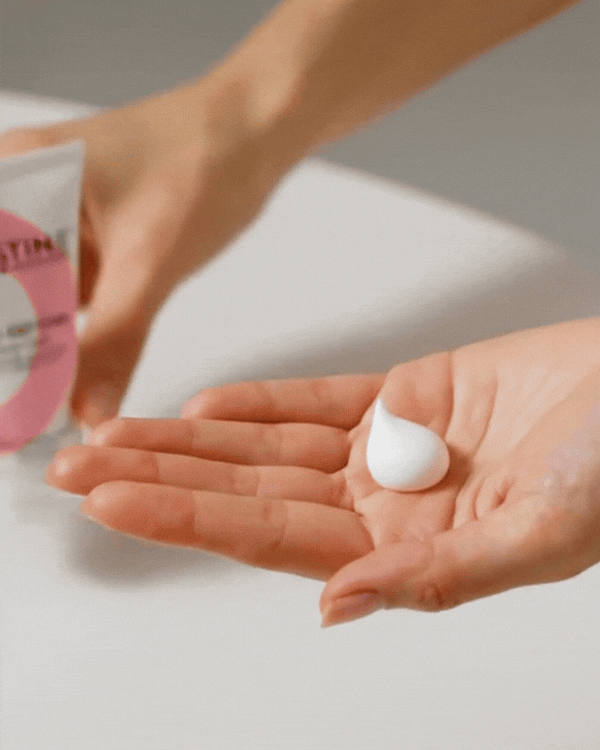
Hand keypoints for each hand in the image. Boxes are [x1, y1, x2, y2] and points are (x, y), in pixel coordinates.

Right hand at [0, 82, 284, 426]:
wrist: (257, 132)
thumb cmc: (204, 162)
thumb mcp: (151, 261)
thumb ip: (114, 340)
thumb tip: (84, 412)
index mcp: (16, 178)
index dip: (1, 339)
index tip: (6, 404)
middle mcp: (24, 195)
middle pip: (5, 291)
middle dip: (15, 353)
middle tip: (18, 419)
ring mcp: (57, 221)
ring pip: (30, 299)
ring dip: (37, 351)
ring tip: (36, 412)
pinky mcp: (90, 243)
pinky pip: (65, 298)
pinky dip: (69, 338)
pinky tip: (71, 378)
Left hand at [46, 318, 599, 626]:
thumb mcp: (539, 533)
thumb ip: (440, 576)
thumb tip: (339, 605)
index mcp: (406, 552)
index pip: (269, 539)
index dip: (186, 520)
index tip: (111, 501)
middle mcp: (383, 506)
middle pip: (248, 492)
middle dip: (160, 478)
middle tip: (77, 465)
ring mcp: (389, 449)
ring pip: (268, 445)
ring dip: (191, 439)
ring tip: (114, 432)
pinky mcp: (406, 396)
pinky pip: (318, 400)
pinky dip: (262, 401)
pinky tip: (205, 408)